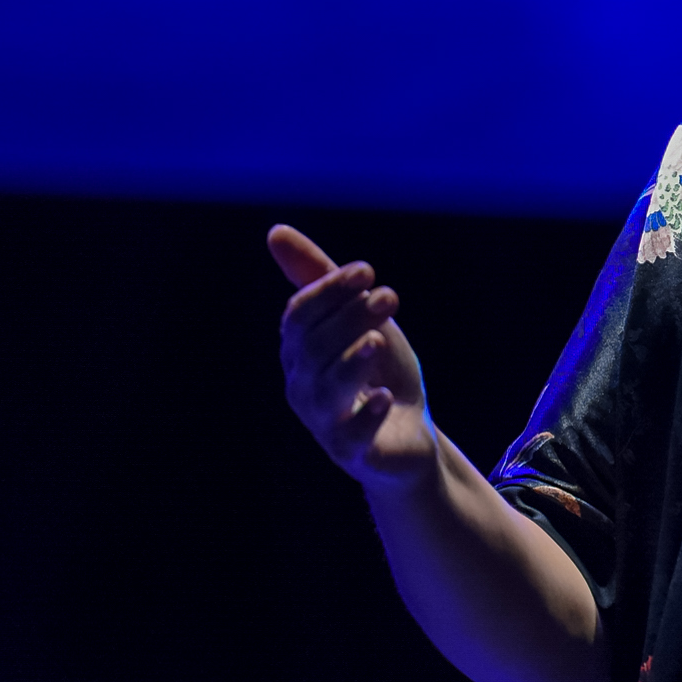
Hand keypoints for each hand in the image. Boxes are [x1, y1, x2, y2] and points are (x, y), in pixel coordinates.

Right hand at [271, 224, 437, 490]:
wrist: (406, 434)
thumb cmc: (377, 370)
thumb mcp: (358, 320)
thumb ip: (321, 280)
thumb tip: (275, 231)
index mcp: (300, 350)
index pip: (300, 316)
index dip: (329, 291)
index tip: (367, 271)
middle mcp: (303, 385)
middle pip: (314, 347)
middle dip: (350, 317)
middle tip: (389, 297)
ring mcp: (324, 421)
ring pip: (326, 390)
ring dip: (352, 362)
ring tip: (378, 341)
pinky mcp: (352, 450)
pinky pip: (350, 436)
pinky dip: (366, 416)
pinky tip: (384, 397)